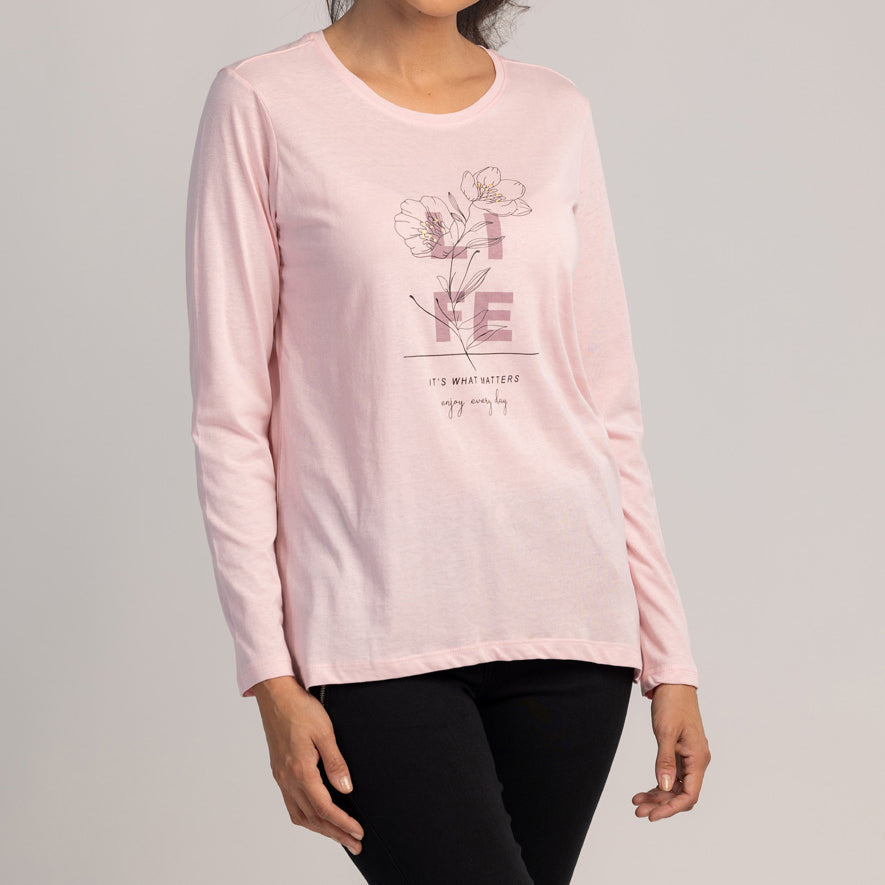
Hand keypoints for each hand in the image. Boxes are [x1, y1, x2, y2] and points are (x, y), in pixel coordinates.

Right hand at [252, 676, 363, 854]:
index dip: (343, 823)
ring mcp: (281, 777)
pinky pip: (292, 804)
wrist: (276, 695)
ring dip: (321, 829)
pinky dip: (307, 817)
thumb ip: (335, 762)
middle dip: (335, 833)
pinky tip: (317, 817)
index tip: (359, 832)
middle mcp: (288, 779)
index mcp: (300, 771)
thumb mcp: (325, 731)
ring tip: (340, 836)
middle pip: (312, 818)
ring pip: (300, 815)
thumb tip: (346, 789)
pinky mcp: (279, 772)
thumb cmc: (301, 708)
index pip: (324, 808)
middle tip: (355, 843)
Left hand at [632, 684, 710, 821]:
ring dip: (658, 797)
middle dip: (661, 805)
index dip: (671, 808)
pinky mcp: (680, 752)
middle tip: (638, 811)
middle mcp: (696, 761)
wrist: (674, 684)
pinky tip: (644, 791)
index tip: (652, 815)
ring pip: (675, 787)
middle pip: (681, 794)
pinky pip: (671, 776)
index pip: (689, 795)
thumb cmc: (673, 704)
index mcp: (698, 758)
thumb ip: (665, 760)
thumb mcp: (665, 732)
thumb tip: (663, 787)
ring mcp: (689, 758)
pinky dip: (658, 785)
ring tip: (637, 803)